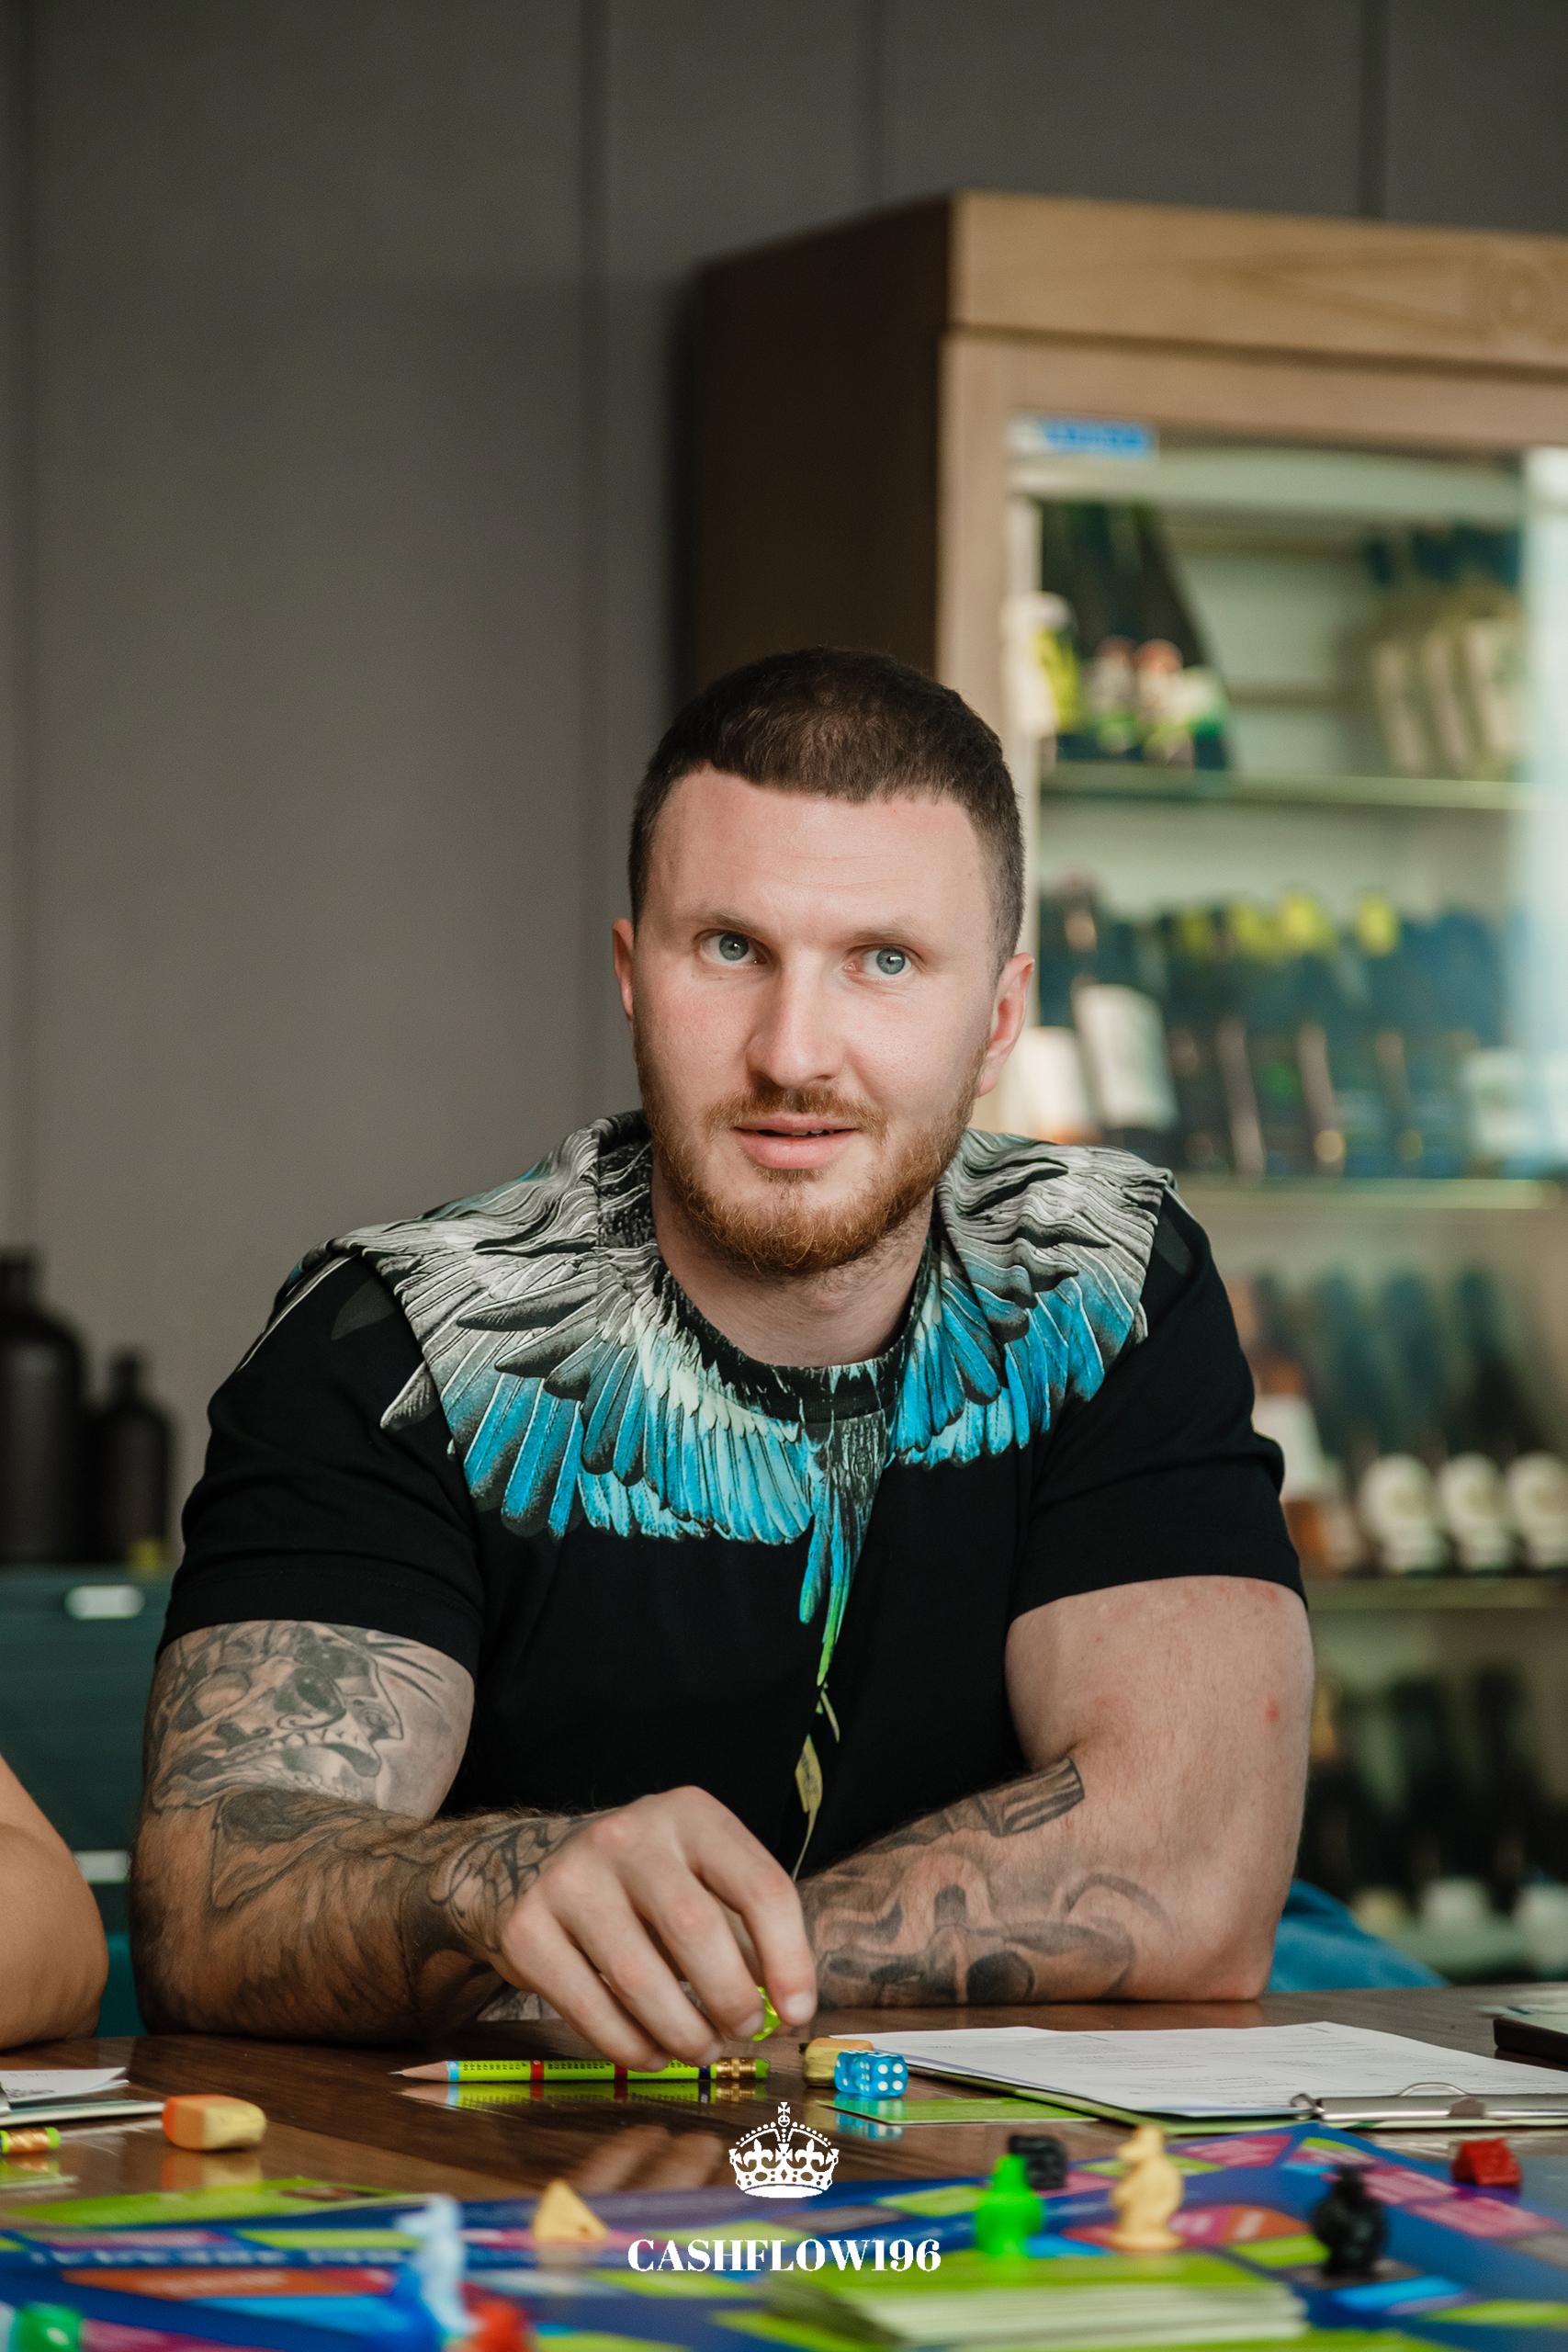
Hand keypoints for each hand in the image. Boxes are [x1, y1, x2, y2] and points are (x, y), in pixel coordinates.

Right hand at [494, 1786, 816, 2067]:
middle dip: (730, 1998)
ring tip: (699, 2049)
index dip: (789, 1958)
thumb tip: (787, 2008)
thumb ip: (747, 1934)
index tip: (797, 2011)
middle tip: (744, 2032)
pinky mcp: (527, 1927)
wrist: (534, 1864)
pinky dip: (627, 2046)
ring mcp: (570, 1876)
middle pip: (695, 1927)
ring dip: (681, 2032)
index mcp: (690, 1815)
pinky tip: (651, 2054)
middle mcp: (628, 1835)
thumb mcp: (703, 1879)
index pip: (759, 1886)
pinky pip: (586, 2006)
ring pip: (638, 1976)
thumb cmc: (646, 1884)